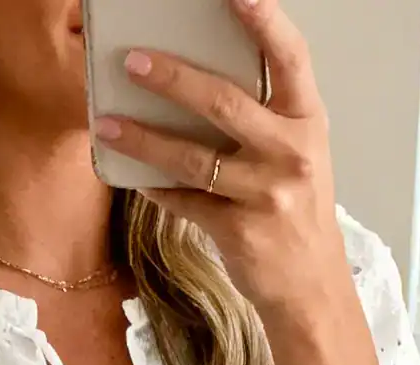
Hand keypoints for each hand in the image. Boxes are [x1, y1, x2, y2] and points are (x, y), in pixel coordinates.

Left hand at [94, 0, 348, 324]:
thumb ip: (264, 114)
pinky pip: (185, 201)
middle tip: (134, 61)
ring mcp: (266, 194)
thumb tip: (196, 76)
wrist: (310, 284)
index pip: (289, 57)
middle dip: (174, 79)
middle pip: (225, 103)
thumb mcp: (297, 150)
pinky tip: (130, 173)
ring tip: (108, 122)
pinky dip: (155, 187)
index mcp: (307, 119)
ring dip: (145, 138)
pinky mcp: (239, 231)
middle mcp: (291, 152)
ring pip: (193, 158)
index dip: (263, 20)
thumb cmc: (296, 206)